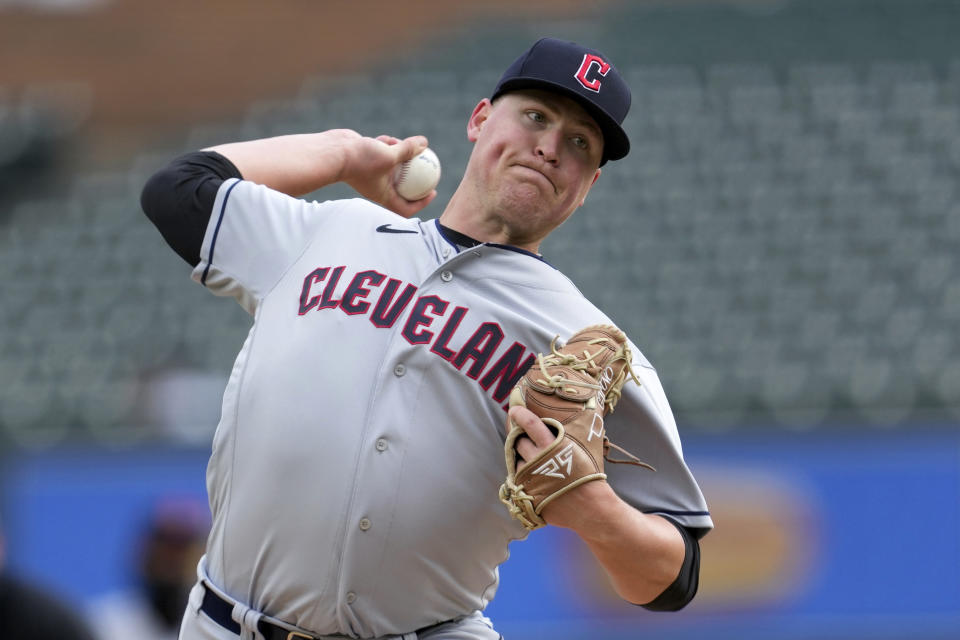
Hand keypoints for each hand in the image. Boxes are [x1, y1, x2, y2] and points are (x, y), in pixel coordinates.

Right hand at [339, 132, 437, 216]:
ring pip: (393, 165)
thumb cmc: (360, 159)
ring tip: (403, 145)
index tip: (432, 191)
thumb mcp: (390, 155)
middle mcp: (378, 186)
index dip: (421, 203)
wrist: (333, 152)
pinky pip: (382, 153)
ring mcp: (372, 172)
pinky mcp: (366, 159)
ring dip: (400, 154)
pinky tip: (386, 138)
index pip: (406, 207)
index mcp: (384, 195)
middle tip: (429, 166)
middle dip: (415, 177)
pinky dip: (387, 145)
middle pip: (402, 186)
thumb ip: (408, 150)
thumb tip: (425, 143)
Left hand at [508, 405, 618, 530]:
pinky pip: (518, 480)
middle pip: (518, 441)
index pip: (529, 423)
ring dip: (523, 460)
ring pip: (517, 462)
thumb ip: (565, 436)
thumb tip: (559, 421)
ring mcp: (530, 477)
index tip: (513, 411)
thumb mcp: (581, 449)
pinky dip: (524, 478)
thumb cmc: (588, 475)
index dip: (519, 415)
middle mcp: (537, 459)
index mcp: (552, 445)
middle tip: (525, 439)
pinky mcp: (527, 493)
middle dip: (520, 439)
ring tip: (537, 465)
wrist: (591, 507)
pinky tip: (537, 479)